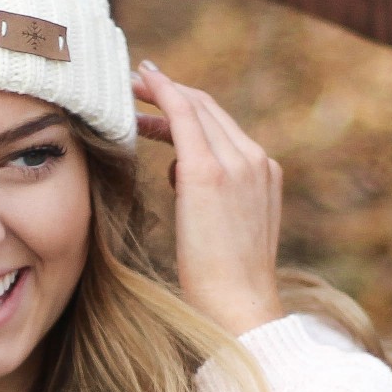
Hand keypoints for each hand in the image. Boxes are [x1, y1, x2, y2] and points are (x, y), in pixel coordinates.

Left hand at [133, 59, 283, 336]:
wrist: (240, 307)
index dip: (187, 109)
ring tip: (127, 90)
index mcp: (265, 173)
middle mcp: (256, 160)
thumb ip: (213, 196)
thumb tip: (182, 176)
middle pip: (209, 110)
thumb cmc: (225, 283)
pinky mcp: (209, 172)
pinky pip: (184, 116)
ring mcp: (237, 162)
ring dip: (161, 91)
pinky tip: (141, 84)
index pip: (222, 128)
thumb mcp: (228, 230)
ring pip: (196, 108)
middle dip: (170, 92)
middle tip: (134, 85)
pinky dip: (163, 93)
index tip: (158, 104)